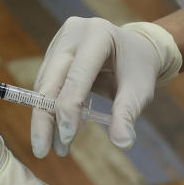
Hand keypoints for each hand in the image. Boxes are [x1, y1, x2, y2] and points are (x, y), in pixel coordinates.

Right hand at [31, 17, 181, 155]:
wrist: (135, 48)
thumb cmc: (139, 68)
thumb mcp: (140, 90)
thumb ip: (128, 114)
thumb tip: (123, 143)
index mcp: (98, 34)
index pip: (77, 76)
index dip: (69, 108)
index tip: (67, 139)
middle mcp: (73, 33)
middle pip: (51, 81)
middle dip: (46, 118)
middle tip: (43, 152)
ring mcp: (59, 41)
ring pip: (43, 85)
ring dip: (44, 119)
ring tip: (51, 148)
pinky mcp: (52, 52)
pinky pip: (44, 85)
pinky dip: (46, 110)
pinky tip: (52, 132)